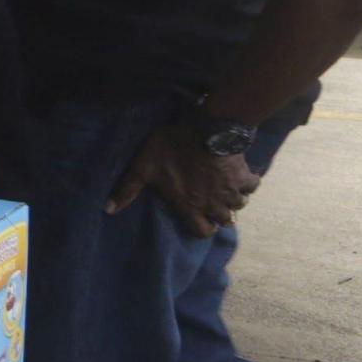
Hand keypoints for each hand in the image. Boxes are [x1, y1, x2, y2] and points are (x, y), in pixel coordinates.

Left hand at [109, 120, 260, 237]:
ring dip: (233, 199)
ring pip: (239, 205)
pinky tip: (241, 175)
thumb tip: (108, 210)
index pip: (202, 232)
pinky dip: (249, 182)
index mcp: (190, 205)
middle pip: (224, 220)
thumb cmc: (172, 149)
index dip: (201, 227)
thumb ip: (128, 189)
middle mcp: (214, 203)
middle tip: (211, 201)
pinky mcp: (244, 175)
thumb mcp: (144, 167)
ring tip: (224, 189)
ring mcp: (231, 191)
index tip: (198, 218)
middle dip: (219, 213)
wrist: (205, 129)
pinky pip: (253, 185)